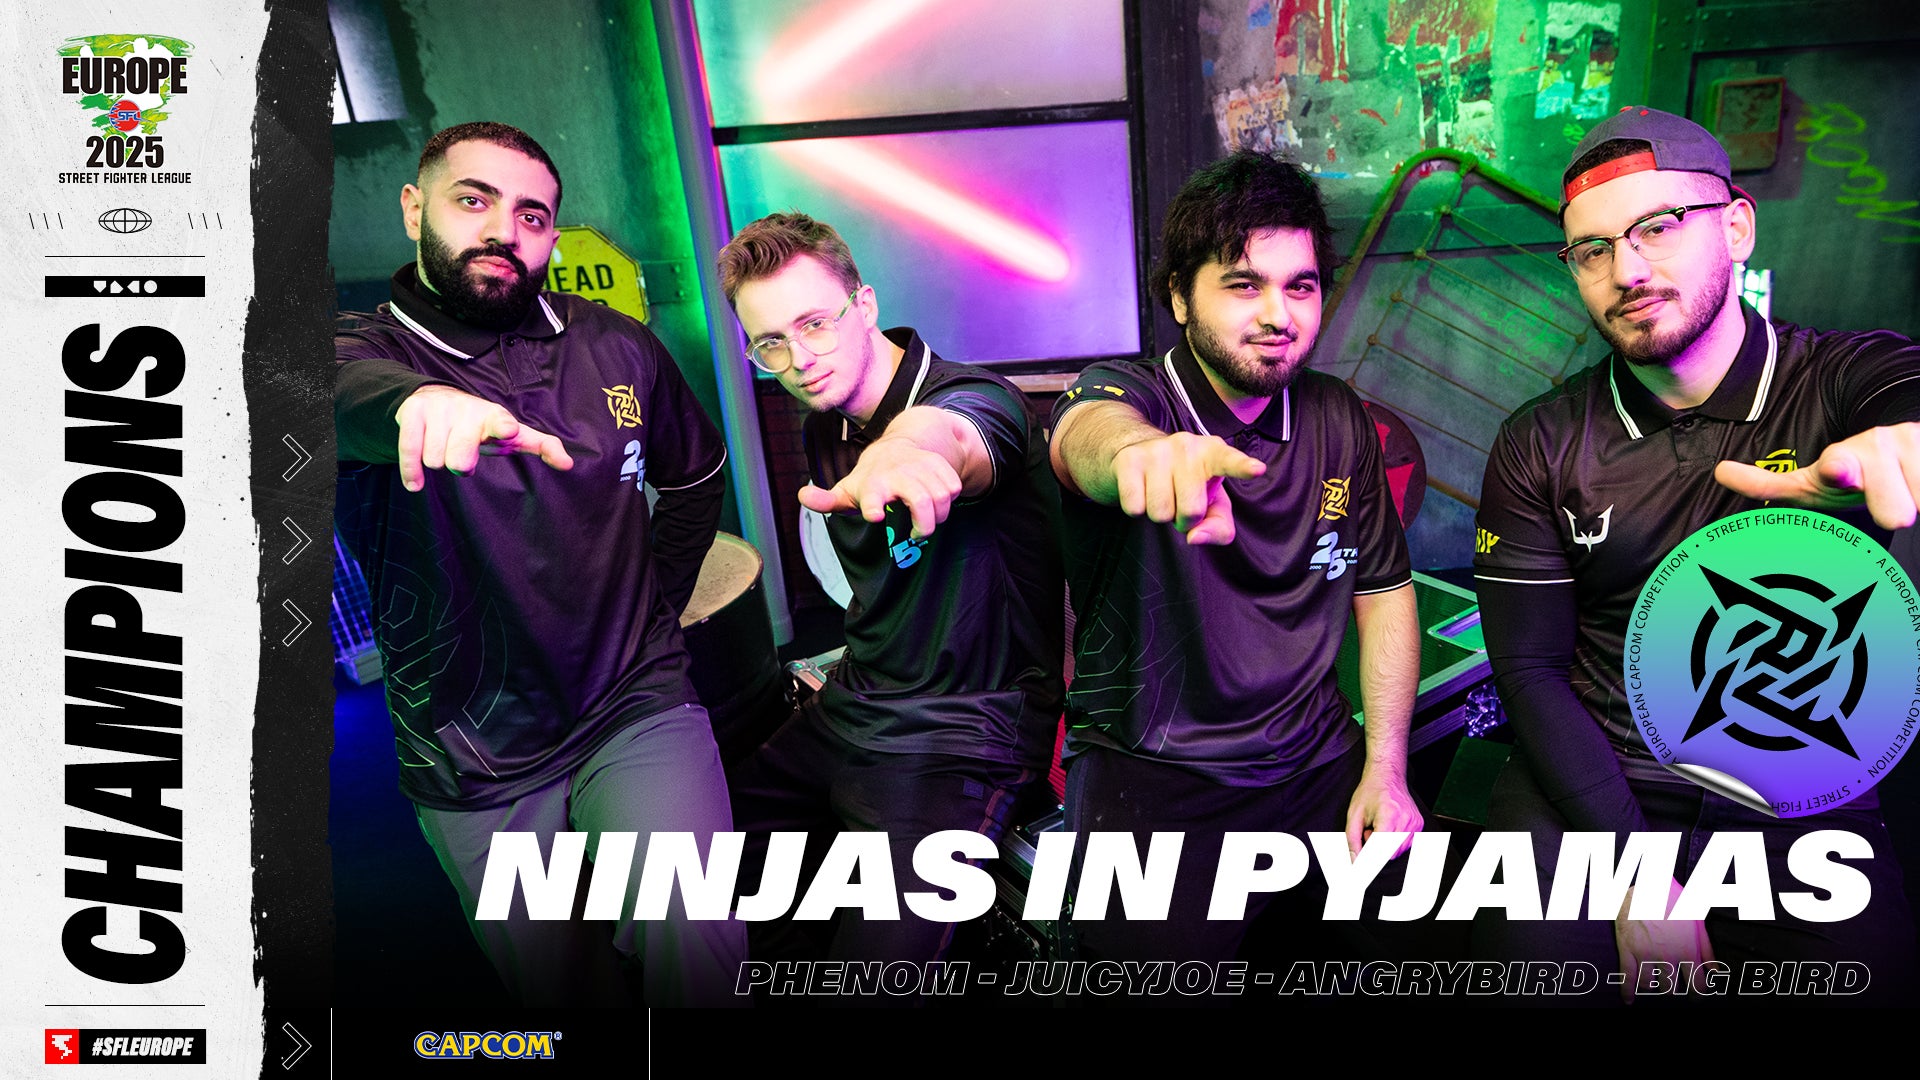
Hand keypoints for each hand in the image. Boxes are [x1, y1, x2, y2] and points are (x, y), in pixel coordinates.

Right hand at [393, 384, 572, 491]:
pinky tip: (416, 484)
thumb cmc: (483, 424)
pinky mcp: (412, 412)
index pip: (500, 421)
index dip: (504, 426)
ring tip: (444, 452)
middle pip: (460, 454)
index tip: (508, 430)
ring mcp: (438, 409)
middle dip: (459, 463)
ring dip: (438, 462)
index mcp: (494, 417)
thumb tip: (569, 464)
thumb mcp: (512, 434)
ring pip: (435, 458)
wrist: (439, 398)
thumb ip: (541, 446)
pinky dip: (411, 471)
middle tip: (461, 460)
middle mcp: (466, 409)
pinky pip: (408, 450)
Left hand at [798, 436, 963, 539]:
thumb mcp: (847, 489)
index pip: (872, 494)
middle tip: (918, 534)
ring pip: (942, 497)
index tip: (875, 515)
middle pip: (921, 501)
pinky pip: (954, 487)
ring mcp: (921, 466)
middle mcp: (898, 473)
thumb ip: (826, 499)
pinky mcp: (940, 464)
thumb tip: (802, 495)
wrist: (899, 446)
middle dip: (924, 525)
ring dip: (938, 516)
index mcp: (873, 483)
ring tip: (926, 520)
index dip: (873, 504)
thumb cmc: (871, 478)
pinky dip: (949, 501)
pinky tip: (936, 503)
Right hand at [1110, 432, 1265, 544]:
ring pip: (1160, 512)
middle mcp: (1187, 446)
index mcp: (1214, 453)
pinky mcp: (1130, 459)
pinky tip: (1140, 490)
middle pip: (1190, 511)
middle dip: (1183, 519)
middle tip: (1178, 501)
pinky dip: (1137, 509)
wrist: (1138, 454)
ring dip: (1159, 514)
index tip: (1257, 469)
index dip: (1243, 467)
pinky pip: (1134, 507)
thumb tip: (1194, 537)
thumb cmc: (1186, 483)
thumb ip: (1219, 527)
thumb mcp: (1211, 505)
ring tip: (1160, 494)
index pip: (1230, 462)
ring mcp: (1157, 450)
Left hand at [1344, 766, 1422, 860]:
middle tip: (1369, 831)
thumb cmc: (1369, 793)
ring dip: (1385, 846)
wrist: (1387, 776)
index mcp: (1389, 815)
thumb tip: (1355, 862)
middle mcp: (1406, 820)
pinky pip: (1405, 845)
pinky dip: (1394, 842)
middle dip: (1376, 848)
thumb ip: (1352, 840)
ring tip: (1379, 827)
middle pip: (1389, 853)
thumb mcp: (1354, 815)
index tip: (1361, 866)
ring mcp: (1415, 822)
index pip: (1380, 850)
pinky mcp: (1419, 824)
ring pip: (1398, 852)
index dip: (1369, 859)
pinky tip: (1389, 827)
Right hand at [1615, 877, 1713, 1003]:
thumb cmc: (1674, 901)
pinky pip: (1626, 977)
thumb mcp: (1697, 922)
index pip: (1696, 986)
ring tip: (1657, 981)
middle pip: (1672, 989)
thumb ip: (1707, 949)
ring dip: (1655, 986)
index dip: (1697, 993)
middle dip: (1674, 988)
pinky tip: (1629, 1000)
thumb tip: (1715, 971)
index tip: (1696, 994)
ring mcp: (1645, 954)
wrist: (1644, 885)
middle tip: (1674, 985)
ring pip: (1651, 985)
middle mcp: (1667, 956)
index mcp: (1687, 950)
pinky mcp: (1627, 949)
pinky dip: (1627, 992)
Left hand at [1715, 422, 1919, 527]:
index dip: (1838, 470)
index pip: (1837, 468)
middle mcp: (1876, 447)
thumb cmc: (1852, 478)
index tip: (1837, 470)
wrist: (1901, 453)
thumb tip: (1720, 471)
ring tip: (1903, 493)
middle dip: (1895, 508)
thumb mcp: (1810, 484)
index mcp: (1839, 461)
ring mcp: (1909, 442)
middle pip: (1894, 506)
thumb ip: (1769, 484)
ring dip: (1916, 500)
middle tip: (1894, 512)